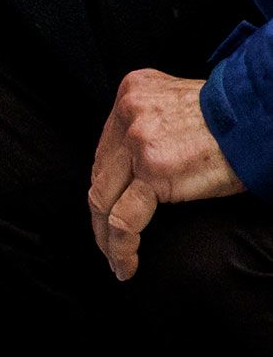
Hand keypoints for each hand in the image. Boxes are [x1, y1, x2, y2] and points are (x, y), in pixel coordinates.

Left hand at [88, 69, 242, 279]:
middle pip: (101, 175)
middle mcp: (128, 112)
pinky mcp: (154, 169)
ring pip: (105, 199)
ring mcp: (138, 140)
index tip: (108, 208)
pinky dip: (121, 247)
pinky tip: (125, 265)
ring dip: (106, 237)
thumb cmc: (234, 119)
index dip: (106, 184)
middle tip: (106, 243)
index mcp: (134, 92)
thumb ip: (154, 123)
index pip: (106, 149)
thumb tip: (139, 162)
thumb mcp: (182, 104)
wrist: (263, 116)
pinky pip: (125, 218)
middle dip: (100, 214)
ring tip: (115, 261)